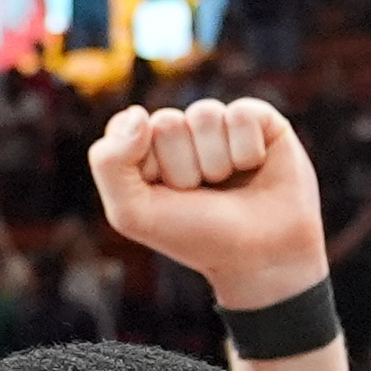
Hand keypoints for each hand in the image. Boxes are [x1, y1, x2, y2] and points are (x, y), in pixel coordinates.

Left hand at [86, 97, 330, 309]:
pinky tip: (254, 167)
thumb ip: (109, 164)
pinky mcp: (259, 119)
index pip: (126, 128)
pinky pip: (241, 115)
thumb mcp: (133, 214)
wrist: (261, 257)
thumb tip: (138, 113)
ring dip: (216, 162)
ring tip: (228, 183)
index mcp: (145, 149)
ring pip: (205, 115)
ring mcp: (220, 124)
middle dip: (183, 168)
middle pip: (166, 122)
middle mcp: (182, 132)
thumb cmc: (196, 236)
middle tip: (200, 194)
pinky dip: (247, 151)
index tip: (162, 195)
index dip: (145, 166)